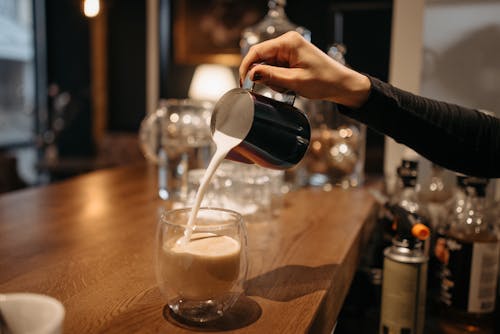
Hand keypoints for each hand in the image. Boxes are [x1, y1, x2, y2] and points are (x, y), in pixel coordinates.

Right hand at [239, 31, 370, 108]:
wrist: (342, 85)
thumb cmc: (324, 81)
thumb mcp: (295, 81)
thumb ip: (271, 76)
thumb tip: (251, 73)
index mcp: (288, 42)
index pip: (257, 51)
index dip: (247, 67)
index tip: (243, 82)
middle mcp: (287, 42)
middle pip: (261, 59)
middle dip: (263, 76)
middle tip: (274, 88)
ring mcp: (289, 50)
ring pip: (267, 66)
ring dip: (272, 80)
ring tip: (288, 87)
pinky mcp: (291, 58)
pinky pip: (275, 69)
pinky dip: (278, 80)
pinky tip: (289, 85)